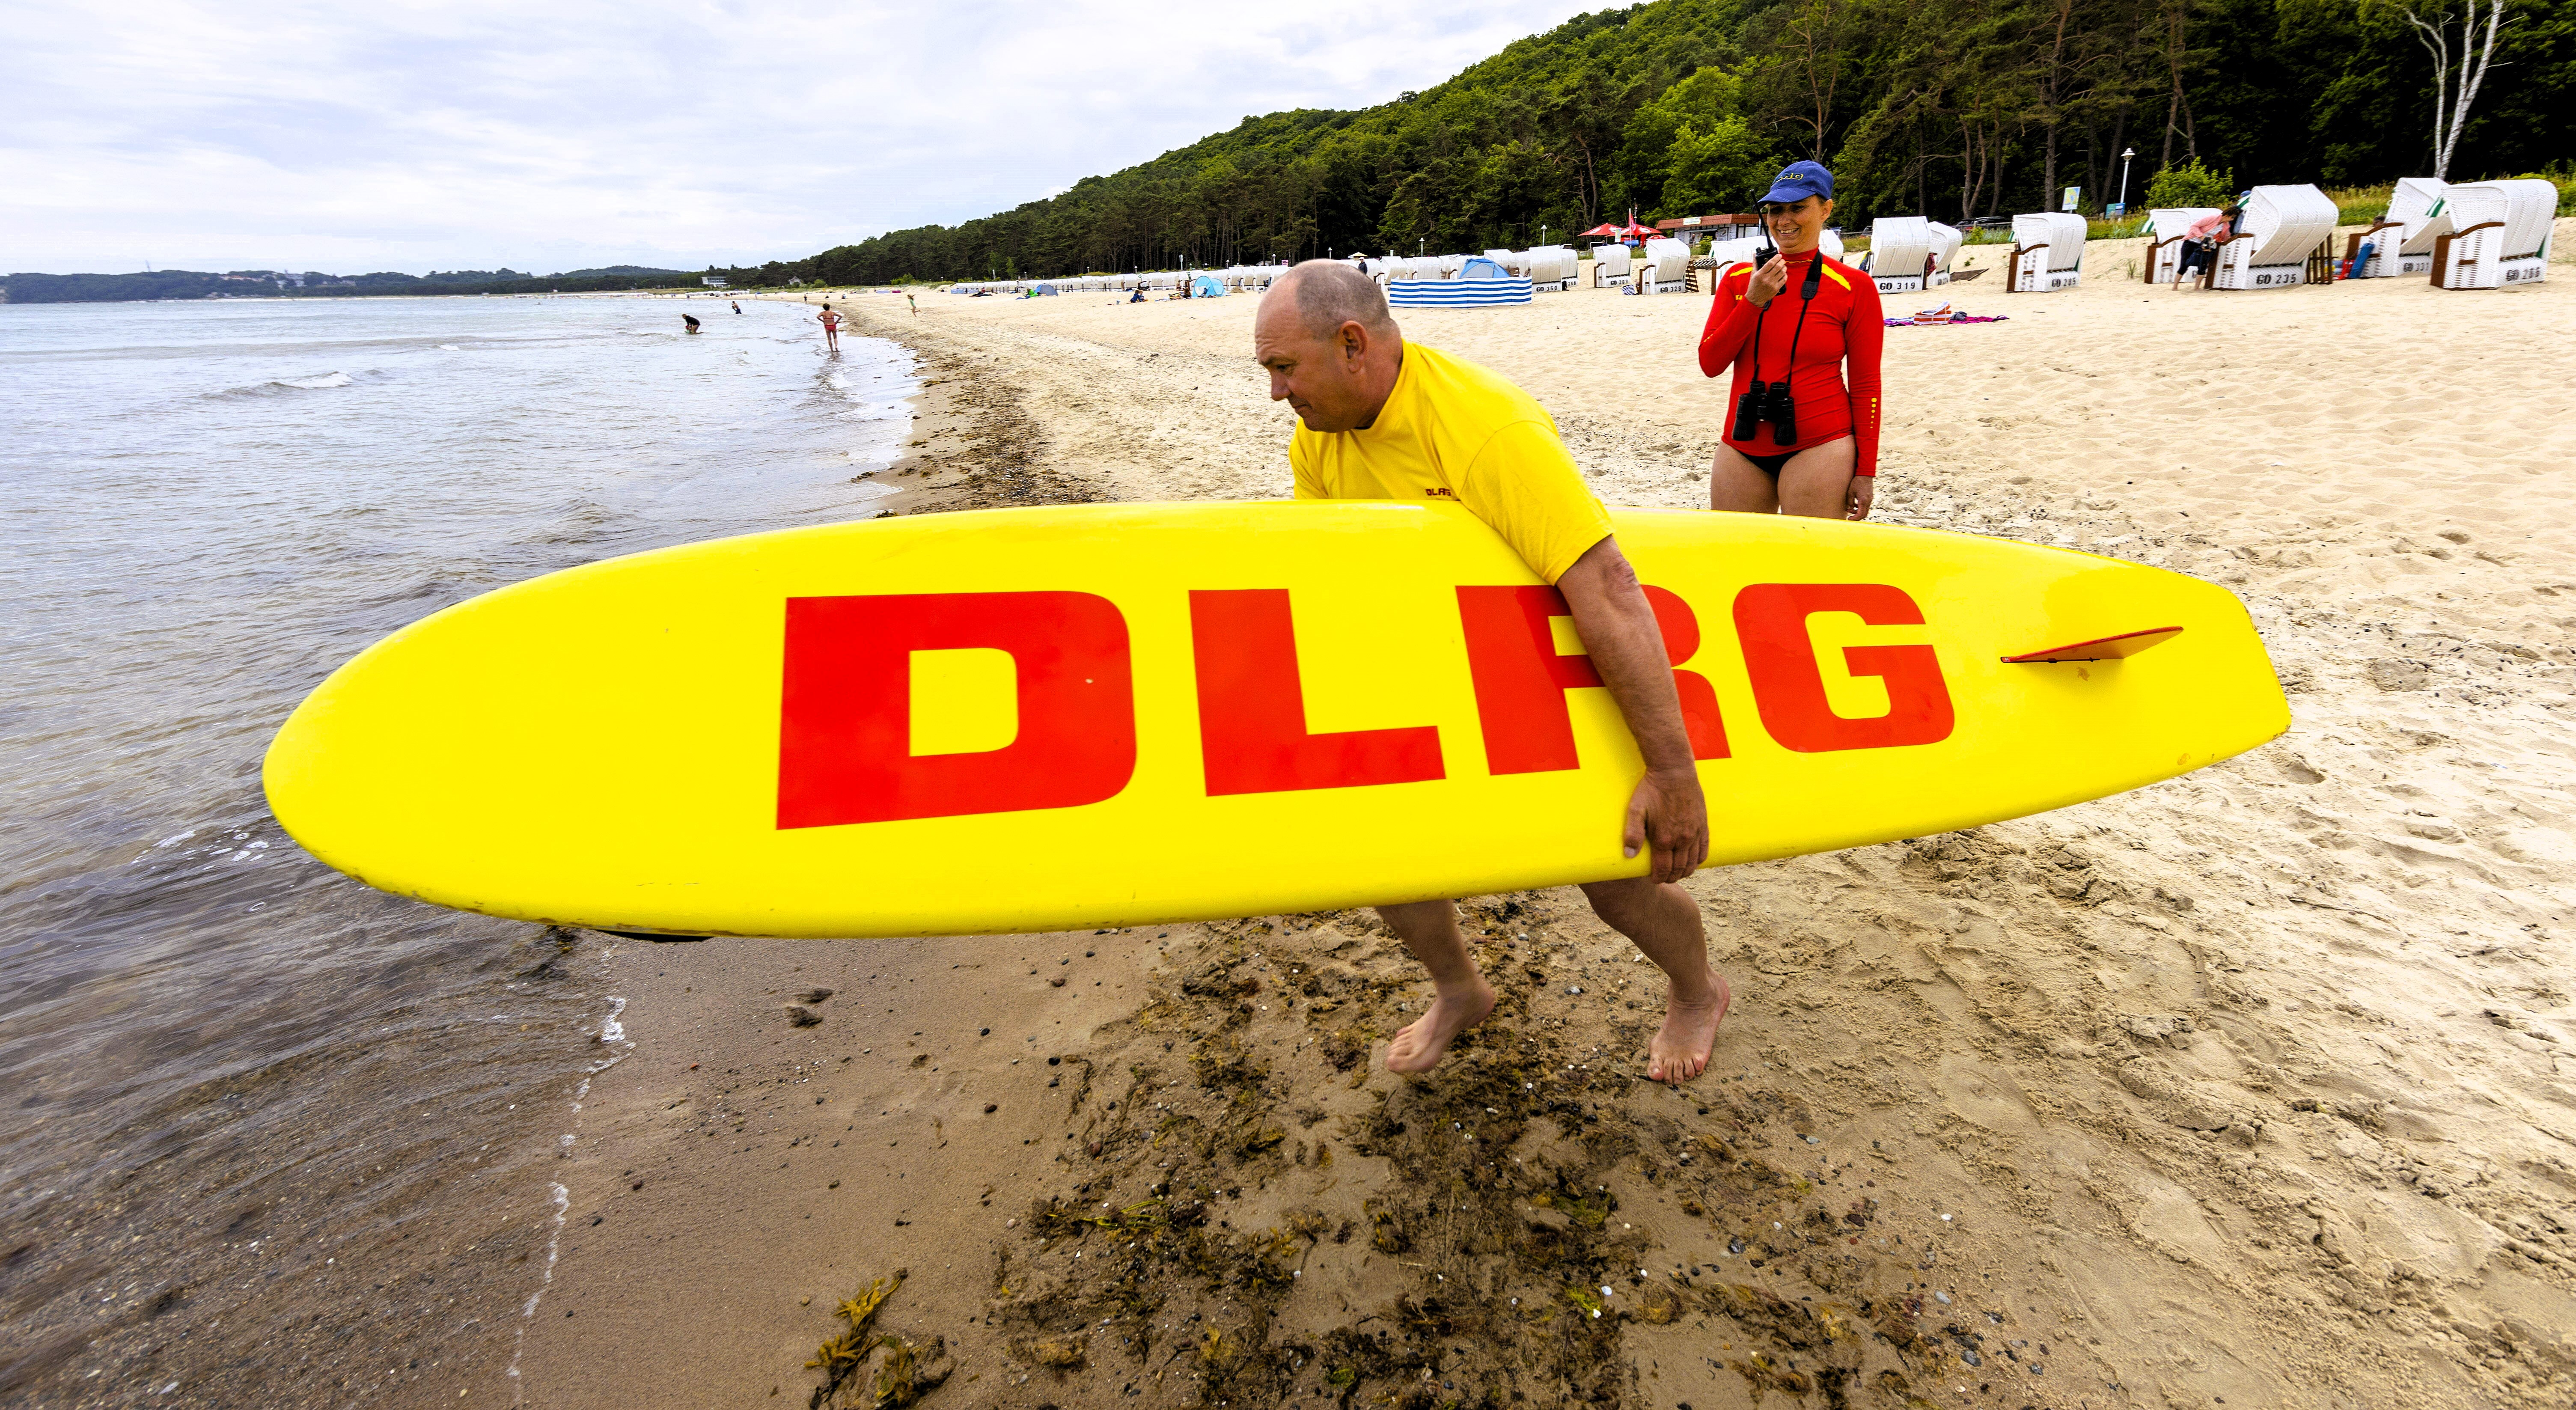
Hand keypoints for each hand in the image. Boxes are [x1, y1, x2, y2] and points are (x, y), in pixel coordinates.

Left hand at [1622, 766, 1710, 883]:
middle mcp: (1682, 839)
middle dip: (1670, 877)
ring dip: (1685, 872)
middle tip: (1664, 879)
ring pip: (1693, 863)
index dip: (1658, 878)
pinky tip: (1694, 862)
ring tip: (1677, 874)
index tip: (1654, 880)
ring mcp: (1695, 833)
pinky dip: (1699, 860)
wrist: (1674, 772)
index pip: (1662, 869)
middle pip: (1678, 869)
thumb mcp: (1635, 809)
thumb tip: (1629, 855)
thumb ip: (1632, 833)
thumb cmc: (1652, 789)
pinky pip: (1704, 850)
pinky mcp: (1703, 825)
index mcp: (1664, 839)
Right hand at [1746, 252, 1788, 307]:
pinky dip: (1785, 275)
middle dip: (1782, 261)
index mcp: (1760, 274)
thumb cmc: (1753, 286)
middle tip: (1782, 260)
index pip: (1770, 263)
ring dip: (1784, 267)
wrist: (1755, 299)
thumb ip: (1755, 264)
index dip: (1776, 258)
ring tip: (1783, 266)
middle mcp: (1766, 279)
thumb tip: (1755, 255)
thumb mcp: (1753, 274)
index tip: (1779, 255)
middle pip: (1778, 267)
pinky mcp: (1776, 288)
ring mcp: (1772, 284)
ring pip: (1782, 272)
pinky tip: (1783, 273)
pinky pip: (1784, 279)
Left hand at [1845, 475, 1874, 520]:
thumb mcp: (1850, 492)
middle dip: (1856, 517)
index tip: (1849, 519)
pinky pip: (1866, 506)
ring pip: (1865, 511)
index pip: (1860, 514)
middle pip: (1864, 514)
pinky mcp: (1870, 497)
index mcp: (1863, 500)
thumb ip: (1850, 501)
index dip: (1854, 518)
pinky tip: (1854, 505)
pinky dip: (1860, 508)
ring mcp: (1870, 499)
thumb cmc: (1856, 482)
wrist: (1865, 474)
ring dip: (1858, 512)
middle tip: (1849, 517)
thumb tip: (1850, 508)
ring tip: (1849, 509)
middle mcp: (1868, 501)